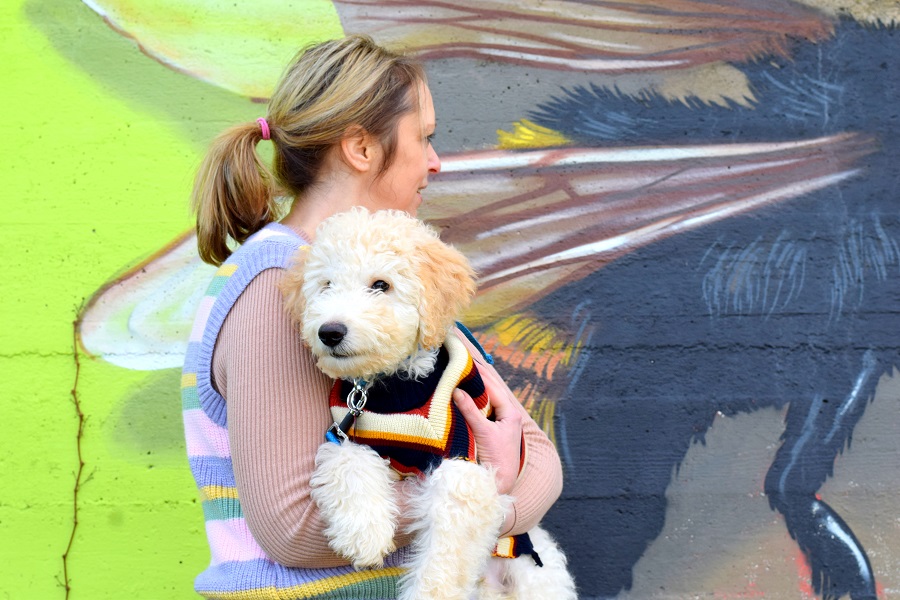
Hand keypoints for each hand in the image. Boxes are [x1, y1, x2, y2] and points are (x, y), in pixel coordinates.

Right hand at [452, 352, 524, 495]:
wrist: (499, 484)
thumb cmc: (497, 458)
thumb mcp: (482, 431)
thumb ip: (470, 410)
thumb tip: (456, 390)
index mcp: (511, 414)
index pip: (494, 388)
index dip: (481, 375)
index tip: (468, 362)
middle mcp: (508, 417)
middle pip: (491, 393)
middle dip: (478, 381)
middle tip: (463, 366)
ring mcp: (501, 425)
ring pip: (487, 403)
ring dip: (475, 393)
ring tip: (460, 378)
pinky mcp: (492, 434)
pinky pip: (482, 414)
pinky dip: (473, 405)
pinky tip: (462, 400)